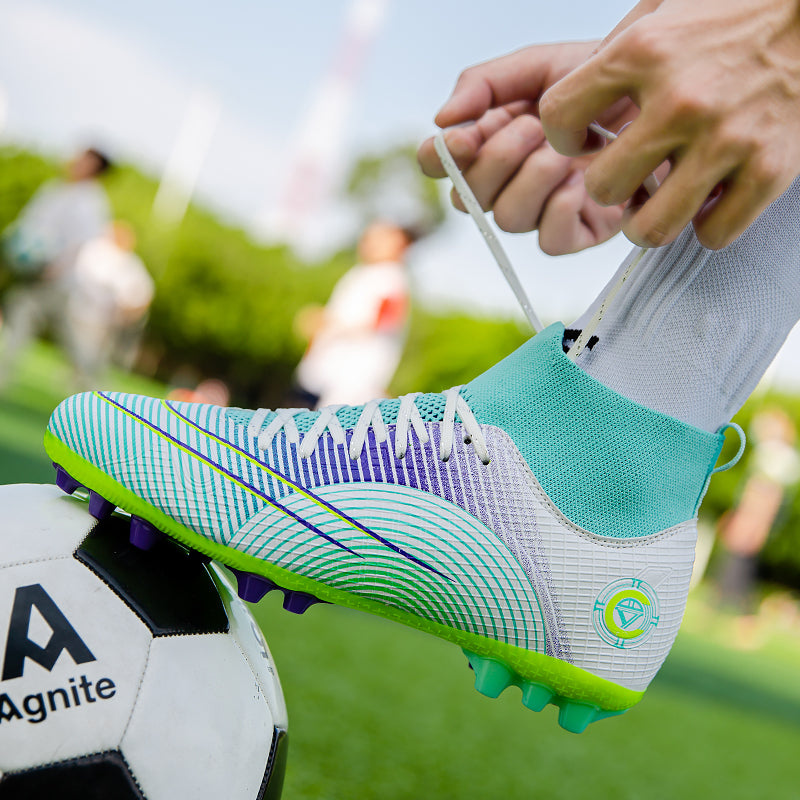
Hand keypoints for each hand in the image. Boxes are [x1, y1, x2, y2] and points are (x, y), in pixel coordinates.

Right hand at [418, 43, 630, 253]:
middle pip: (470, 198)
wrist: (663, 96)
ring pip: (508, 219)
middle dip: (496, 160)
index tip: (462, 137)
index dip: (441, 158)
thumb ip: (485, 84)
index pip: (441, 165)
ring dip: (531, 180)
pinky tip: (581, 179)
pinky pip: (549, 241)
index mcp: (490, 144)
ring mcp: (541, 211)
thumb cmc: (600, 82)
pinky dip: (559, 209)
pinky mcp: (578, 232)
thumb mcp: (540, 67)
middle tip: (533, 125)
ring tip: (564, 149)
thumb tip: (440, 119)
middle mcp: (508, 184)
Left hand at [539, 0, 799, 248]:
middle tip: (627, 176)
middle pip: (602, 187)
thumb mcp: (663, 10)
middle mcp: (680, 100)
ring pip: (651, 228)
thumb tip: (577, 107)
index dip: (562, 136)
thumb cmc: (738, 10)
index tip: (581, 140)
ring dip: (648, 223)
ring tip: (658, 203)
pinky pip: (713, 234)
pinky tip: (710, 200)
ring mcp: (726, 139)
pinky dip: (707, 226)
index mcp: (643, 53)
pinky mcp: (770, 169)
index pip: (559, 117)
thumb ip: (613, 55)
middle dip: (608, 187)